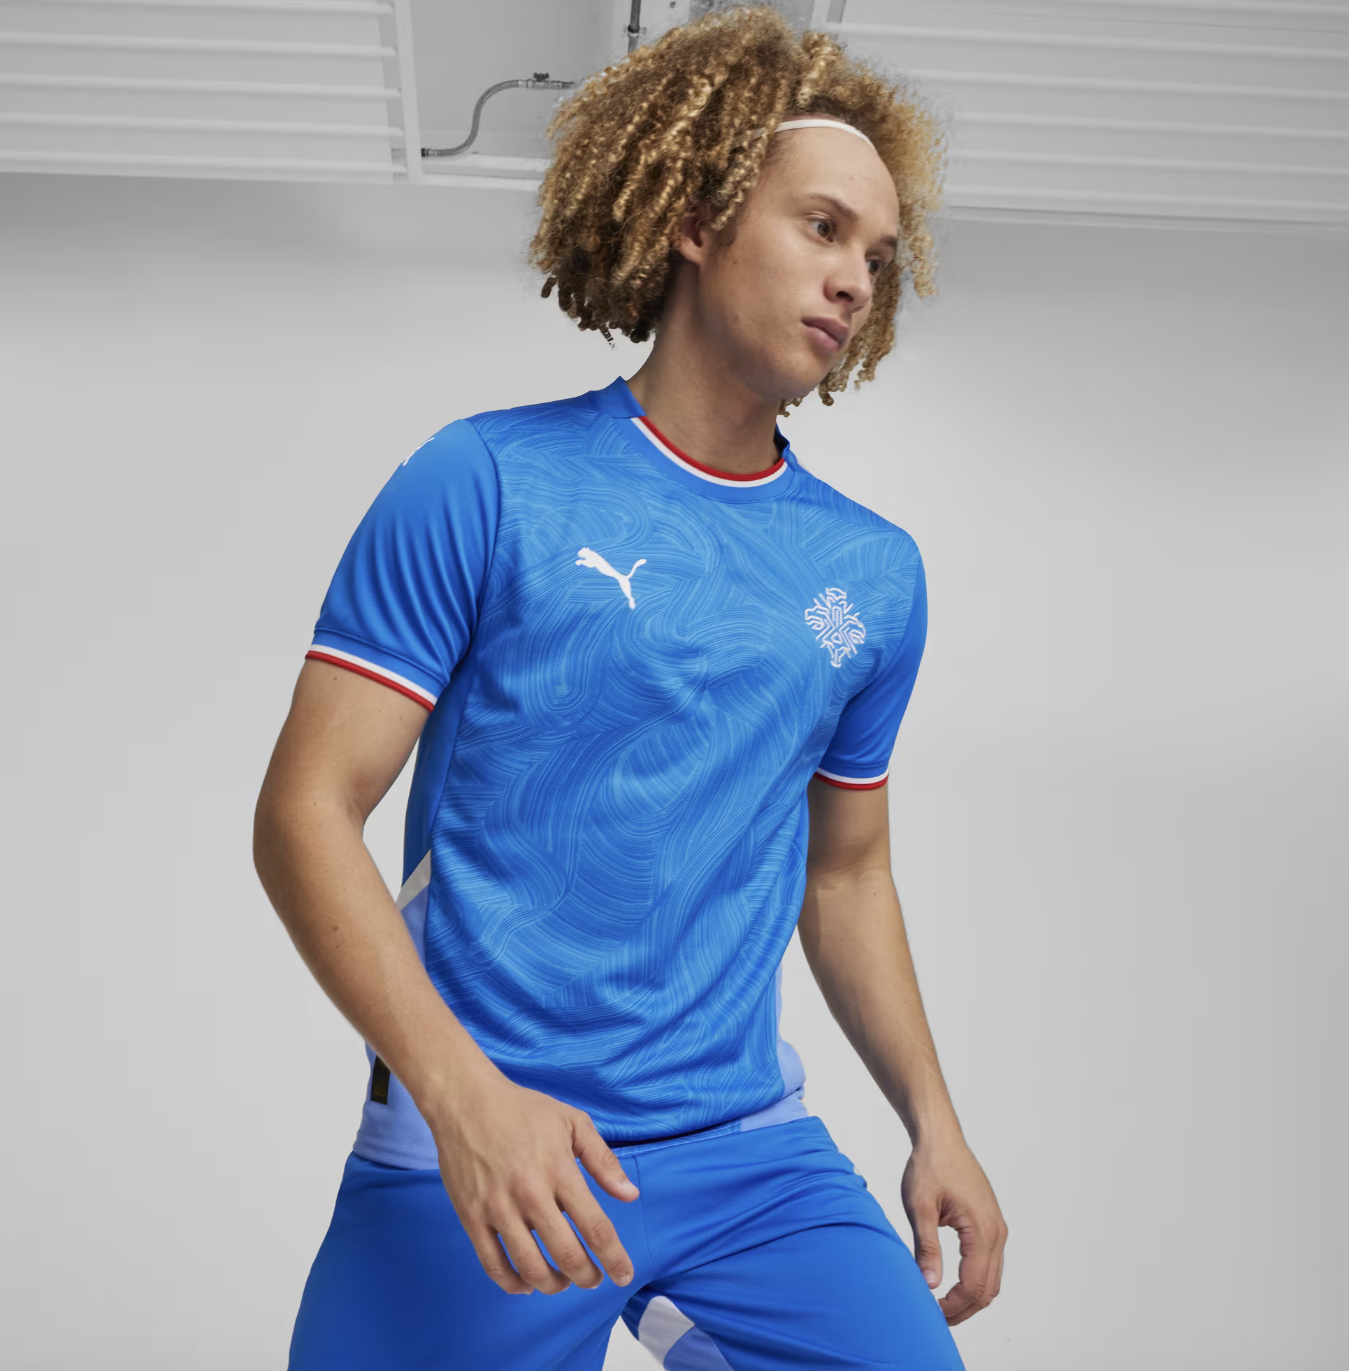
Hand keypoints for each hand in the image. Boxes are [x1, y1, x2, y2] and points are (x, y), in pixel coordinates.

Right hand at [428, 1069, 640, 1295]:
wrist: (466, 1101)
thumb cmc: (523, 1110)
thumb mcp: (572, 1122)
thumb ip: (602, 1160)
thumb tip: (630, 1195)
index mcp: (559, 1170)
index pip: (595, 1227)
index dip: (614, 1258)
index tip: (624, 1275)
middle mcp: (530, 1193)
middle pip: (566, 1255)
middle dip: (587, 1277)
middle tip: (593, 1280)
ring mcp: (498, 1208)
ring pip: (530, 1267)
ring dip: (553, 1285)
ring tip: (563, 1281)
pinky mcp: (471, 1217)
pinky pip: (493, 1264)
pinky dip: (512, 1283)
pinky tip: (526, 1283)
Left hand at [901, 1129, 1007, 1325]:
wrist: (941, 1138)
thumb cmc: (929, 1166)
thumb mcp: (920, 1207)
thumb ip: (926, 1247)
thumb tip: (929, 1285)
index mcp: (981, 1229)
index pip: (973, 1285)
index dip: (953, 1307)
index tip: (931, 1314)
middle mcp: (996, 1231)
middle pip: (988, 1289)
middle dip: (964, 1309)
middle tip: (937, 1319)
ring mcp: (997, 1227)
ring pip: (992, 1279)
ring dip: (971, 1297)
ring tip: (943, 1307)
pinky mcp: (991, 1223)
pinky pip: (990, 1263)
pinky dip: (976, 1280)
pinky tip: (953, 1284)